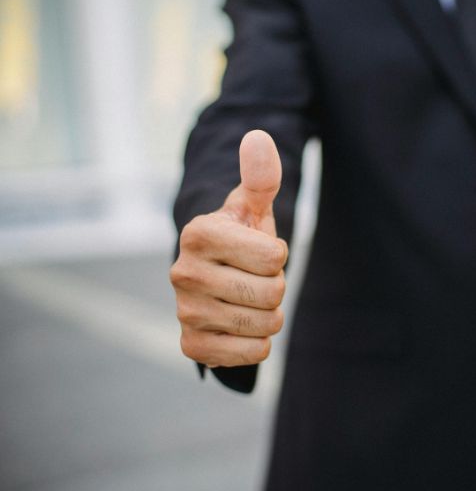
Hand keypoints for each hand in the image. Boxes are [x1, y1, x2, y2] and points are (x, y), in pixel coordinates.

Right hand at [170, 130, 287, 366]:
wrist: (214, 277)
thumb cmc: (240, 237)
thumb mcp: (251, 206)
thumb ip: (260, 175)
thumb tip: (258, 138)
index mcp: (198, 233)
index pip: (275, 256)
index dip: (278, 255)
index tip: (258, 250)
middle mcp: (183, 273)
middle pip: (272, 293)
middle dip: (275, 286)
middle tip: (255, 277)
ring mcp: (184, 312)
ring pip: (266, 324)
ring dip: (269, 314)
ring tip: (248, 299)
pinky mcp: (192, 345)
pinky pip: (253, 353)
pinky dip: (258, 342)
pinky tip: (241, 326)